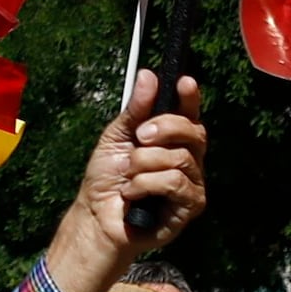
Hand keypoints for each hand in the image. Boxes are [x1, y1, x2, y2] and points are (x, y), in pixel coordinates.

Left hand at [52, 83, 211, 291]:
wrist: (96, 216)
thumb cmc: (107, 178)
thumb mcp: (116, 137)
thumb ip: (135, 110)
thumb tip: (149, 75)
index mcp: (172, 140)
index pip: (189, 114)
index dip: (190, 98)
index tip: (184, 82)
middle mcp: (188, 159)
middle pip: (194, 131)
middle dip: (164, 128)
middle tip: (139, 137)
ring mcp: (192, 182)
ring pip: (181, 158)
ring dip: (145, 163)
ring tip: (128, 174)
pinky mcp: (190, 206)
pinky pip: (176, 183)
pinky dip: (147, 184)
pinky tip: (133, 193)